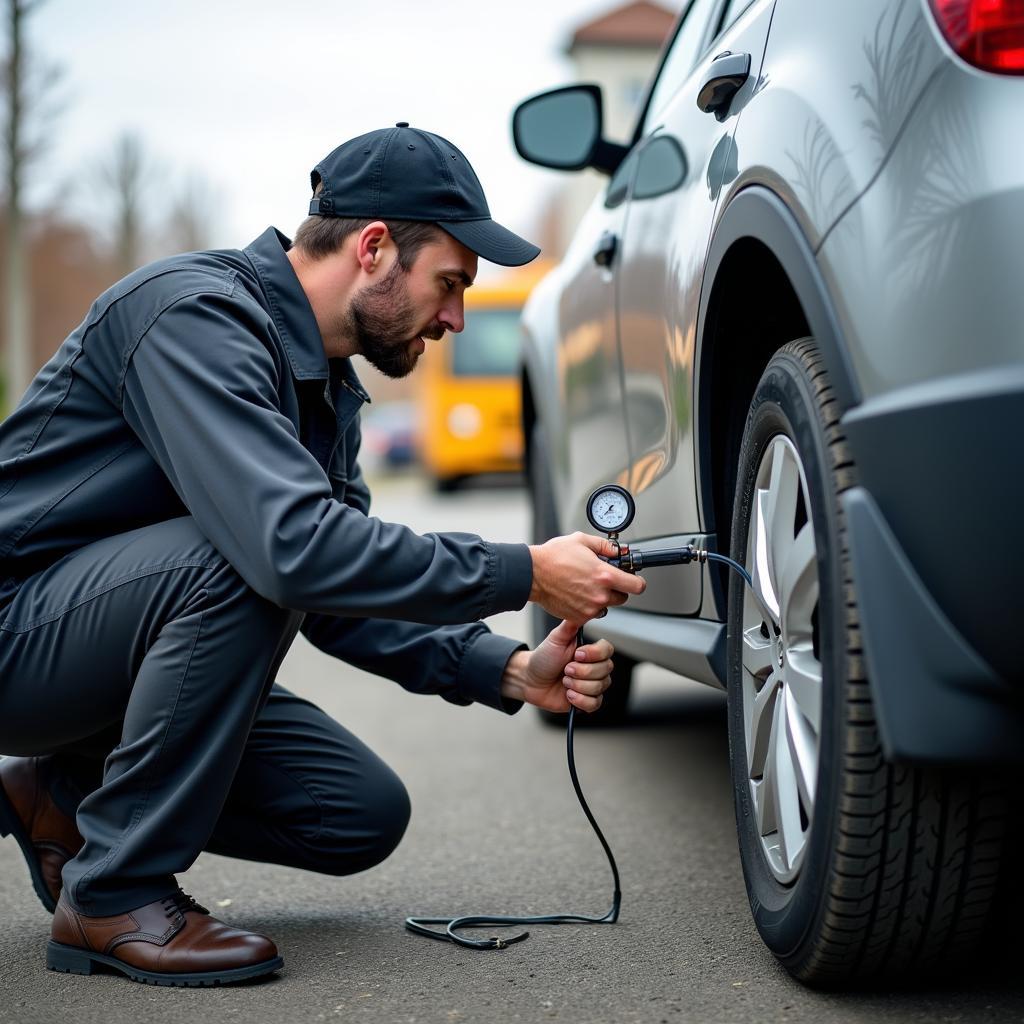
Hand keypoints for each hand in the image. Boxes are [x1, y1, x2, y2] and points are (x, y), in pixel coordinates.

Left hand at [501, 619, 614, 713]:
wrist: (531, 680)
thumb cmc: (544, 658)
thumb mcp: (556, 639)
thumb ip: (571, 625)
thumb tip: (584, 610)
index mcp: (591, 651)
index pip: (608, 651)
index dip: (594, 654)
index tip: (576, 654)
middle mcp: (596, 667)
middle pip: (605, 671)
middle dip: (581, 672)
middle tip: (565, 669)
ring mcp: (593, 685)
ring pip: (600, 688)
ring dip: (577, 685)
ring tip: (564, 681)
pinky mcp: (588, 701)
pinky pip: (595, 704)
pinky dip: (580, 700)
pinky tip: (568, 695)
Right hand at [528, 532, 644, 623]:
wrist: (532, 574)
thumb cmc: (553, 557)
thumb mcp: (582, 540)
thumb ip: (605, 546)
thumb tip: (618, 551)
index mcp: (605, 575)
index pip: (637, 586)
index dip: (637, 581)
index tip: (633, 579)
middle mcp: (600, 594)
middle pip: (623, 598)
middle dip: (617, 589)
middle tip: (603, 580)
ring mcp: (589, 608)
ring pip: (606, 606)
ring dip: (601, 598)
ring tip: (586, 586)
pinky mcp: (578, 617)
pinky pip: (591, 614)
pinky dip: (587, 606)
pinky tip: (577, 593)